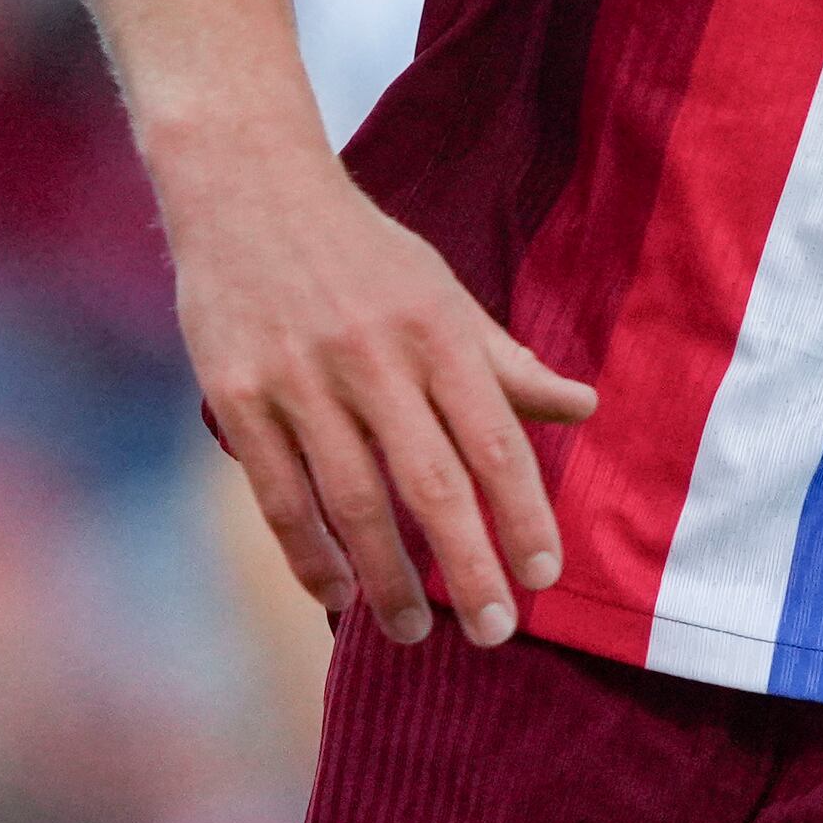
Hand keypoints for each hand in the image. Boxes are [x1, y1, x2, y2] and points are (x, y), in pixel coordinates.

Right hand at [157, 124, 596, 644]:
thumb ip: (507, 361)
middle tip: (493, 633)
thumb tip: (585, 408)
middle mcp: (374, 359)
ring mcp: (301, 381)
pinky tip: (336, 594)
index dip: (523, 515)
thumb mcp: (442, 291)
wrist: (246, 189)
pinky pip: (280, 496)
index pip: (495, 441)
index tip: (544, 578)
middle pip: (431, 484)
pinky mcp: (237, 397)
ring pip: (353, 502)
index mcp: (436, 332)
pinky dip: (309, 555)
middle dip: (468, 567)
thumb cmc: (359, 250)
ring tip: (412, 630)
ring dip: (386, 579)